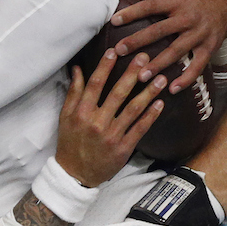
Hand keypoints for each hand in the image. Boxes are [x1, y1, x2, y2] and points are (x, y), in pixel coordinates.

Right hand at [55, 50, 164, 186]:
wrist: (75, 175)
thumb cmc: (70, 142)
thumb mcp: (66, 116)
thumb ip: (74, 92)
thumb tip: (77, 68)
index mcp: (82, 112)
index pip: (95, 84)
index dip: (105, 66)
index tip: (115, 51)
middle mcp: (97, 122)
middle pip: (117, 93)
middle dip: (132, 74)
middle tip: (146, 58)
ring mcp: (111, 136)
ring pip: (133, 109)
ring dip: (148, 93)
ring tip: (161, 79)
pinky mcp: (123, 148)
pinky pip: (139, 129)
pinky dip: (150, 116)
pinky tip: (160, 104)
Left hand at [113, 0, 226, 92]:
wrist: (225, 9)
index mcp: (177, 1)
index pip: (151, 6)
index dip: (132, 12)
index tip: (114, 21)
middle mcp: (188, 17)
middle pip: (160, 30)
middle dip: (138, 41)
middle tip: (119, 51)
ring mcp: (199, 34)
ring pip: (176, 51)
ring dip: (159, 64)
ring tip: (142, 76)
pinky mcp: (208, 49)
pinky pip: (197, 66)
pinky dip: (186, 79)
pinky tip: (172, 89)